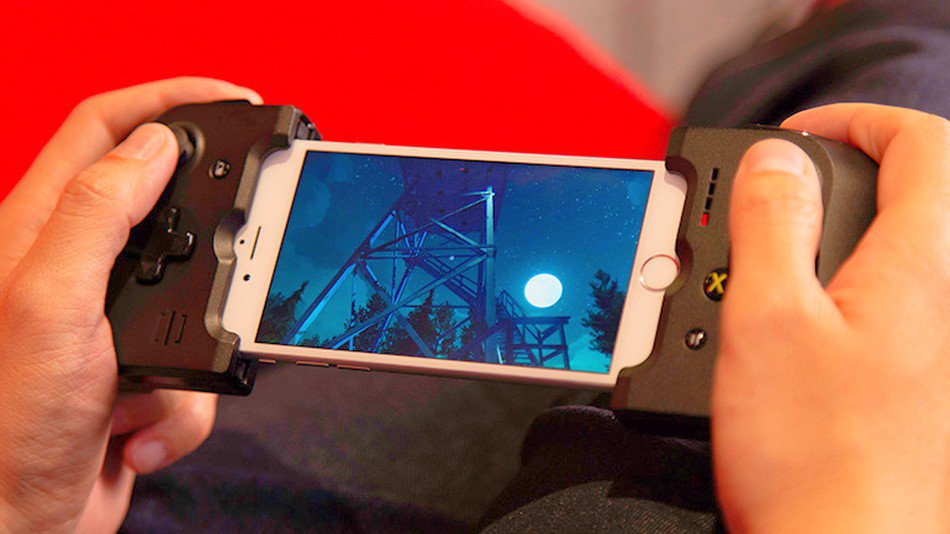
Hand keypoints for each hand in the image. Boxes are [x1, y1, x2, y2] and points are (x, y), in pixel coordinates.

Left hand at [0, 78, 261, 532]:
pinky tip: (136, 427)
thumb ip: (100, 213)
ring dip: (202, 343)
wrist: (19, 525)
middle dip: (213, 229)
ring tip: (159, 381)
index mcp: (41, 230)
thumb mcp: (51, 301)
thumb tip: (156, 145)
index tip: (233, 98)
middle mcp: (76, 266)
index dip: (168, 99)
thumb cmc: (8, 422)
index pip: (106, 128)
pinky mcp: (143, 369)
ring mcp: (111, 321)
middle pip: (168, 206)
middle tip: (251, 235)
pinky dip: (184, 406)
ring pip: (199, 296)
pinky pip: (200, 365)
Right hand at [714, 104, 949, 531]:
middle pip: (919, 190)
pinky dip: (841, 279)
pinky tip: (793, 315)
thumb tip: (774, 160)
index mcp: (922, 266)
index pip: (924, 143)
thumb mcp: (767, 318)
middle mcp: (944, 298)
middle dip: (844, 169)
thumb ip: (770, 223)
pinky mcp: (915, 378)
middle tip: (776, 192)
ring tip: (772, 251)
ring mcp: (934, 342)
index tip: (795, 136)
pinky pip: (889, 297)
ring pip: (900, 246)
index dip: (857, 118)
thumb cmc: (813, 453)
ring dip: (838, 226)